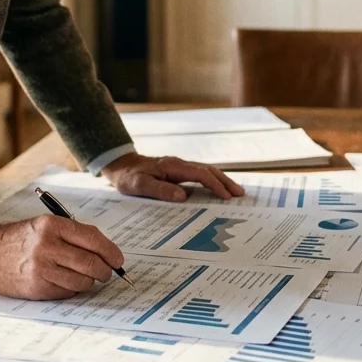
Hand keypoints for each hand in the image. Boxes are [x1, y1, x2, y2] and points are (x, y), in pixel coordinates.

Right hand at [0, 216, 125, 299]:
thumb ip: (74, 235)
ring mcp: (42, 269)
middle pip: (91, 263)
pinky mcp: (38, 287)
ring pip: (83, 281)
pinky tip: (64, 281)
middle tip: (106, 272)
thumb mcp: (46, 225)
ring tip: (83, 276)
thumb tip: (106, 253)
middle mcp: (48, 246)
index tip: (118, 260)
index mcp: (53, 226)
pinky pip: (68, 292)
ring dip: (89, 281)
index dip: (111, 251)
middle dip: (105, 271)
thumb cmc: (22, 239)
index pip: (93, 239)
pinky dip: (72, 288)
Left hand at [101, 153, 245, 202]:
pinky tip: (218, 190)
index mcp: (173, 167)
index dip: (215, 185)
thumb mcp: (139, 186)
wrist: (121, 166)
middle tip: (240, 194)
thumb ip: (160, 190)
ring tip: (235, 193)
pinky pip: (200, 175)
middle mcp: (179, 165)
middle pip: (208, 170)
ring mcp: (180, 167)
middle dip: (226, 182)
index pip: (200, 174)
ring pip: (206, 172)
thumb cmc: (128, 177)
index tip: (226, 197)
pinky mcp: (178, 172)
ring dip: (222, 181)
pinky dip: (212, 182)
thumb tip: (183, 196)